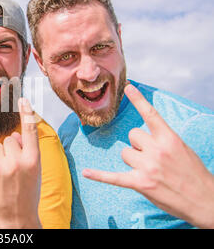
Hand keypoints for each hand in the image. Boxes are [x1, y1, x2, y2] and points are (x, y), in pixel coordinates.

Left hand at [0, 98, 41, 228]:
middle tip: (12, 169)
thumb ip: (27, 151)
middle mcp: (17, 160)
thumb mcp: (35, 172)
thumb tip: (15, 135)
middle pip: (9, 139)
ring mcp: (1, 166)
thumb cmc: (28, 193)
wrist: (17, 217)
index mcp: (33, 159)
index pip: (30, 130)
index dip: (27, 113)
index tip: (22, 99)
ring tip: (3, 174)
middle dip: (10, 150)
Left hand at [83, 84, 213, 227]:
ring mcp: (147, 167)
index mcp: (169, 138)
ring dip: (133, 161)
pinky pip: (114, 177)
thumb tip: (144, 135)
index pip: (150, 114)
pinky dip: (99, 175)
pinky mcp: (140, 183)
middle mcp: (157, 150)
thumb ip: (163, 139)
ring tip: (150, 171)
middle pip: (133, 136)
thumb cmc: (193, 174)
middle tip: (153, 158)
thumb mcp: (182, 148)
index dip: (138, 99)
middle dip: (139, 144)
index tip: (128, 87)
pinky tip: (86, 172)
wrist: (204, 200)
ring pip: (125, 153)